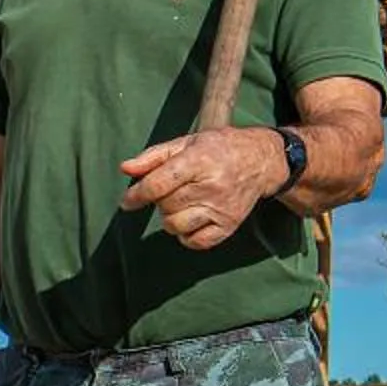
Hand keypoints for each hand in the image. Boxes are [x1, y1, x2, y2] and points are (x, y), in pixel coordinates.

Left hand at [118, 126, 280, 248]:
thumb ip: (153, 156)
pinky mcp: (229, 225)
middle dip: (160, 201)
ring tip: (181, 204)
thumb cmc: (219, 149)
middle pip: (166, 205)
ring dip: (170, 218)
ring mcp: (221, 208)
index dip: (137, 195)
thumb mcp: (186, 143)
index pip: (159, 184)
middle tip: (171, 191)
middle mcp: (211, 186)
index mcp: (199, 160)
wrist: (261, 161)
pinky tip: (191, 220)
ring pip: (176, 226)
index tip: (127, 201)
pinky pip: (195, 242)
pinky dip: (186, 235)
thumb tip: (125, 168)